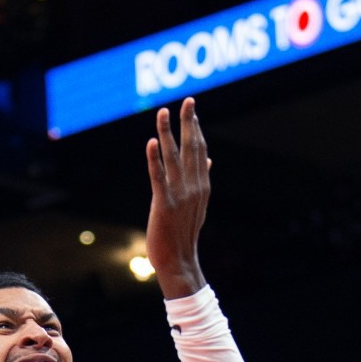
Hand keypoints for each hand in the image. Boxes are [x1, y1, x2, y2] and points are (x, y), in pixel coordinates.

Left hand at [145, 97, 209, 298]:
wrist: (179, 261)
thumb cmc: (184, 233)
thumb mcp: (198, 204)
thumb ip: (202, 179)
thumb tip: (208, 159)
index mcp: (202, 186)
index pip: (200, 150)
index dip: (195, 127)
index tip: (191, 108)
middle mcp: (194, 187)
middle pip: (191, 148)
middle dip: (188, 123)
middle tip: (187, 100)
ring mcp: (179, 195)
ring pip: (173, 157)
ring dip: (168, 133)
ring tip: (163, 112)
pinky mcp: (163, 204)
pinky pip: (158, 177)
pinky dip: (154, 159)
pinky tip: (152, 143)